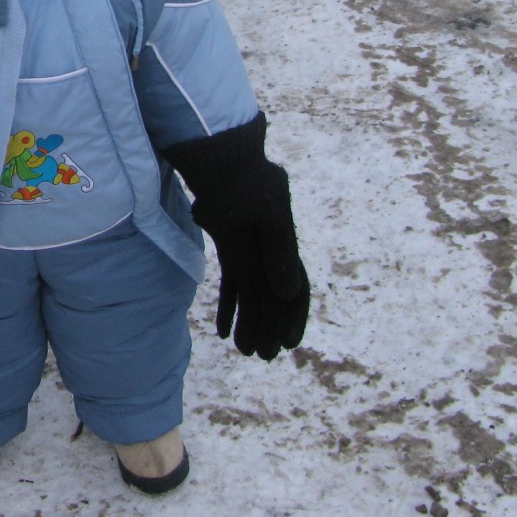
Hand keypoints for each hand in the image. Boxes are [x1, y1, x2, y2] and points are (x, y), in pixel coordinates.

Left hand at [162, 114, 309, 360]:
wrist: (221, 161)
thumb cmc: (246, 184)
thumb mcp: (268, 216)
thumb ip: (280, 253)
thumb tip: (289, 292)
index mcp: (285, 247)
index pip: (295, 291)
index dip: (294, 318)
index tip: (288, 344)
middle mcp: (271, 252)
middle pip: (273, 299)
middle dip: (269, 327)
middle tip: (261, 355)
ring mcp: (251, 251)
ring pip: (253, 295)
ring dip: (249, 321)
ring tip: (242, 349)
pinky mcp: (232, 248)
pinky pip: (235, 284)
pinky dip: (231, 306)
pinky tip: (223, 329)